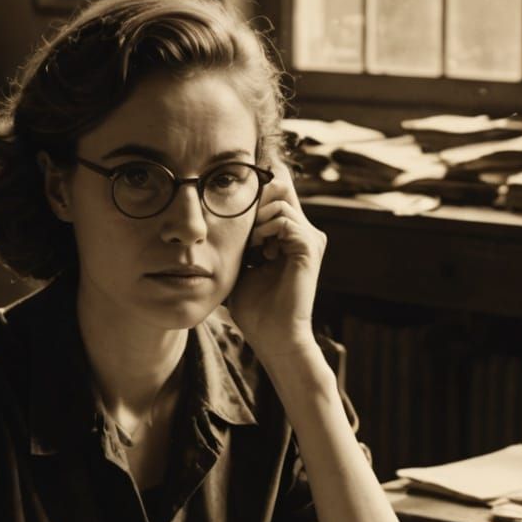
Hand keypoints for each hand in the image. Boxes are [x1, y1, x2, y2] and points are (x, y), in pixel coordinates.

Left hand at [226, 169, 326, 361]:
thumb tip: (212, 220)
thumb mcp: (239, 266)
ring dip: (257, 219)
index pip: (275, 190)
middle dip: (254, 200)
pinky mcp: (310, 247)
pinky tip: (259, 253)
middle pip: (280, 184)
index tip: (231, 216)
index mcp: (289, 233)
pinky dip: (265, 231)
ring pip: (280, 198)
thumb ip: (235, 240)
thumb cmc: (254, 308)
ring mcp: (310, 237)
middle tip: (242, 231)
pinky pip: (284, 219)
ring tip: (251, 247)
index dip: (251, 193)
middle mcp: (303, 230)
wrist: (274, 337)